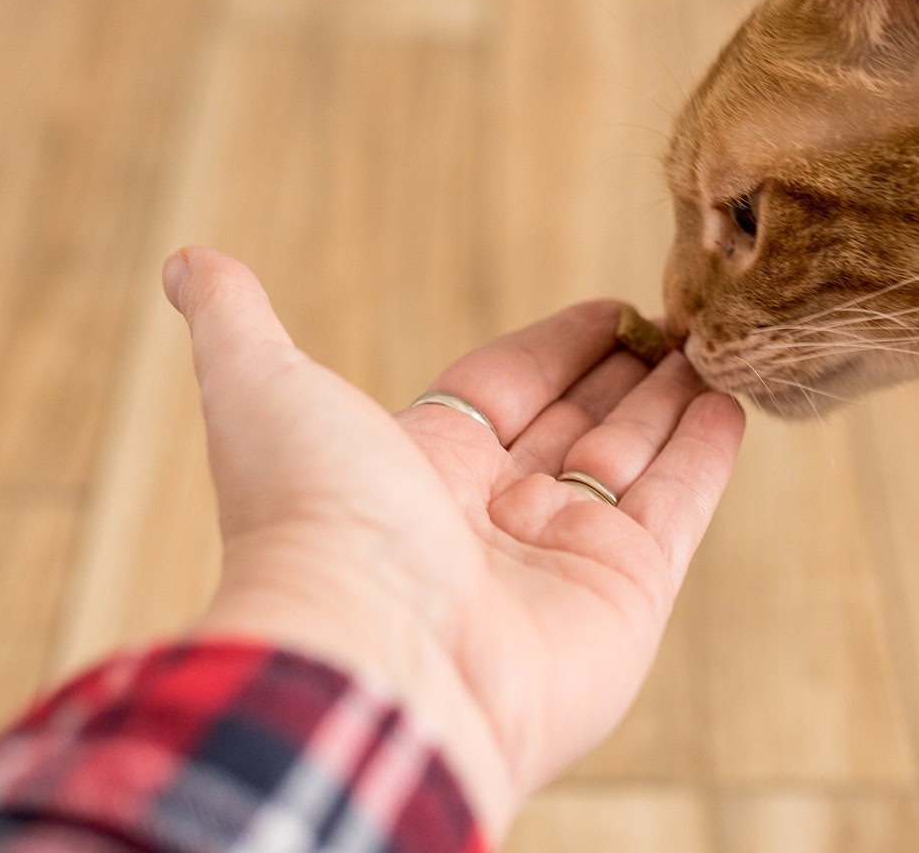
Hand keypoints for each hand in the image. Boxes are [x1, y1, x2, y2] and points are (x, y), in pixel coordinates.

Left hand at [164, 248, 744, 837]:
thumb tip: (189, 262)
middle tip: (676, 316)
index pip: (505, 387)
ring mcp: (561, 558)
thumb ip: (237, 322)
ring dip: (672, 399)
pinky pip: (676, 507)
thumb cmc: (311, 520)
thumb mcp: (262, 389)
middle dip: (624, 370)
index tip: (609, 303)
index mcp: (417, 468)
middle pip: (573, 422)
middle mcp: (490, 516)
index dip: (556, 343)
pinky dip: (705, 454)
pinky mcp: (626, 593)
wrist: (369, 655)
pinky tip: (730, 399)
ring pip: (631, 458)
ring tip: (715, 340)